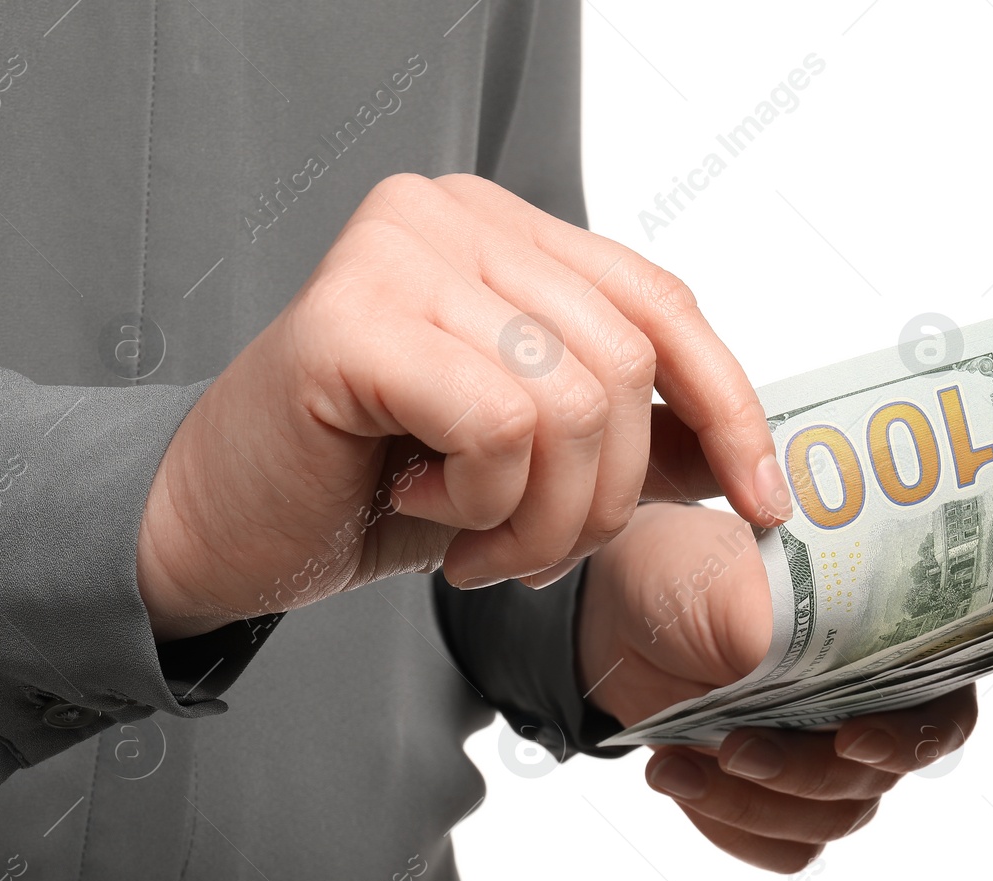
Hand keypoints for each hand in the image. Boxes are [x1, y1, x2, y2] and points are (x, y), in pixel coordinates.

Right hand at [136, 173, 792, 641]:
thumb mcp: (536, 464)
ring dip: (541, 517)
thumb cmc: (375, 485)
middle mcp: (454, 215)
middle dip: (603, 498)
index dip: (730, 411)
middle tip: (533, 553)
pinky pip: (496, 424)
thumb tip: (745, 461)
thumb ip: (633, 441)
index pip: (664, 305)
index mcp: (508, 230)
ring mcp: (396, 253)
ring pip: (569, 401)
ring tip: (478, 542)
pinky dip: (480, 500)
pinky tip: (419, 503)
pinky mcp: (346, 318)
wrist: (226, 527)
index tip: (765, 505)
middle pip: (625, 363)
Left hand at [580, 503, 977, 871]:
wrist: (622, 615)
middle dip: (797, 772)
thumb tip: (819, 671)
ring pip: (825, 822)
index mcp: (887, 644)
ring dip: (748, 804)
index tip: (848, 740)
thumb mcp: (734, 588)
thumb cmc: (693, 576)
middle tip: (729, 746)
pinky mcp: (781, 799)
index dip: (911, 739)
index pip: (944, 710)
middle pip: (873, 779)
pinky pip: (784, 848)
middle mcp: (871, 709)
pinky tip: (677, 776)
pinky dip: (730, 825)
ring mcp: (827, 759)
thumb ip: (789, 631)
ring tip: (672, 763)